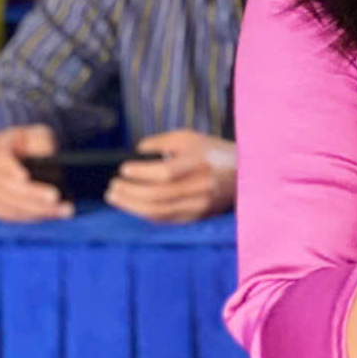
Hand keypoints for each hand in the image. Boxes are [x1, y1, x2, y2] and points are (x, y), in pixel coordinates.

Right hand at [0, 124, 70, 222]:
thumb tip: (50, 162)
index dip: (10, 168)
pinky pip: (8, 214)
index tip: (26, 177)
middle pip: (5, 186)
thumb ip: (40, 144)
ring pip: (6, 204)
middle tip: (56, 198)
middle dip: (32, 194)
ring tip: (63, 210)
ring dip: (34, 210)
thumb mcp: (36, 134)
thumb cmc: (26, 142)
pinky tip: (51, 214)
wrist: (8, 153)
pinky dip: (30, 216)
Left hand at [105, 130, 236, 223]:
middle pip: (158, 196)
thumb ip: (162, 141)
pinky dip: (144, 213)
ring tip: (115, 197)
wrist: (244, 173)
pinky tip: (132, 205)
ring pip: (158, 212)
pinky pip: (165, 219)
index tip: (123, 168)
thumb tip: (138, 149)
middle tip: (112, 186)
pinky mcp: (196, 216)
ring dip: (131, 206)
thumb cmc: (212, 152)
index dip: (141, 173)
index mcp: (200, 163)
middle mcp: (201, 186)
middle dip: (130, 192)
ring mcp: (199, 204)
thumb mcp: (190, 138)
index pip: (166, 173)